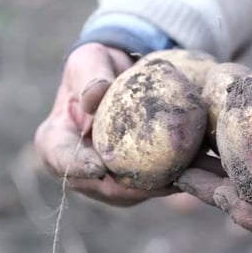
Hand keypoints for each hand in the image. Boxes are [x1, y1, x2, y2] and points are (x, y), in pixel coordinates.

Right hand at [35, 43, 176, 205]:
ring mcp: (106, 178)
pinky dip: (172, 179)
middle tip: (158, 178)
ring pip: (131, 193)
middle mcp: (80, 166)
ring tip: (184, 176)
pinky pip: (152, 186)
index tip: (98, 167)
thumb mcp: (90, 60)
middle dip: (131, 186)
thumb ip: (89, 76)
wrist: (123, 76)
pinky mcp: (133, 180)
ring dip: (158, 187)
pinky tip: (194, 170)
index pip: (60, 159)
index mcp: (57, 140)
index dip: (77, 167)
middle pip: (101, 186)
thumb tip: (94, 96)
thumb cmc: (101, 67)